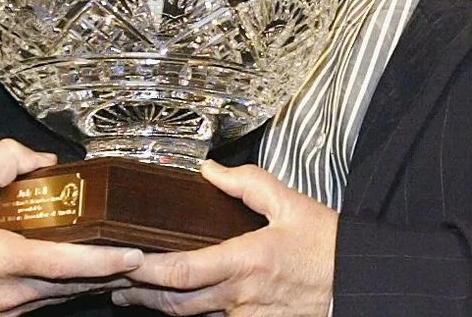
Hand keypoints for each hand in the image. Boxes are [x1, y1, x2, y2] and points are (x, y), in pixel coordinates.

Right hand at [0, 139, 144, 315]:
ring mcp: (5, 311)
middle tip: (146, 255)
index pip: (64, 265)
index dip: (104, 262)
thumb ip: (5, 160)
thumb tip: (44, 161)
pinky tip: (85, 269)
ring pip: (62, 296)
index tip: (134, 253)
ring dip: (94, 280)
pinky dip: (68, 285)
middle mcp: (6, 293)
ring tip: (126, 261)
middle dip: (113, 272)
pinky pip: (44, 300)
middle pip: (74, 286)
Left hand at [112, 161, 335, 316]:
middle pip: (175, 303)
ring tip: (133, 293)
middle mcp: (241, 295)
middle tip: (112, 281)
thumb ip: (247, 183)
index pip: (182, 271)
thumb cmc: (330, 247)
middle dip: (138, 294)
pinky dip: (191, 313)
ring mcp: (247, 316)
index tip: (123, 259)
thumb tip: (211, 170)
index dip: (146, 270)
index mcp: (246, 261)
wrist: (359, 283)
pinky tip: (179, 302)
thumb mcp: (290, 204)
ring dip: (159, 306)